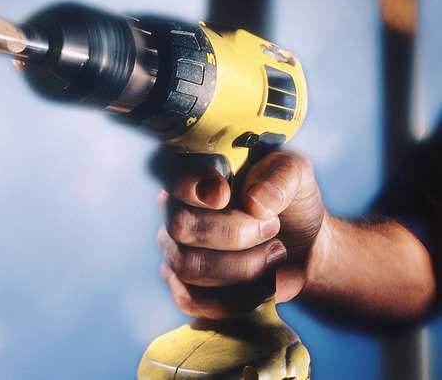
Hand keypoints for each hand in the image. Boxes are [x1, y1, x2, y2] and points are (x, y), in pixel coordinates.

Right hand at [154, 149, 324, 318]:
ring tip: (276, 254)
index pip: (169, 174)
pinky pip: (192, 300)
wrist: (304, 247)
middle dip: (234, 233)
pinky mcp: (184, 289)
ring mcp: (175, 252)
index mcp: (193, 175)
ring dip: (242, 266)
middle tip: (273, 227)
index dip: (191, 185)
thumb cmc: (289, 203)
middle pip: (181, 226)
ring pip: (190, 266)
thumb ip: (281, 174)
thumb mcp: (297, 175)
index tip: (225, 195)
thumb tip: (256, 200)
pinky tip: (261, 286)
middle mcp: (174, 212)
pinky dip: (234, 298)